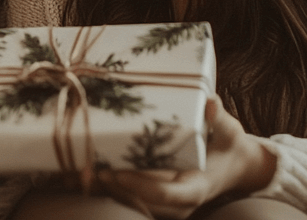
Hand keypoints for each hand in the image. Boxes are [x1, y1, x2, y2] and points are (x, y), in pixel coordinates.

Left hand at [96, 96, 275, 219]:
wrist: (233, 164)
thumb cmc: (228, 144)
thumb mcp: (228, 129)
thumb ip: (218, 118)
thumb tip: (210, 103)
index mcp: (196, 187)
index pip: (168, 194)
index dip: (141, 186)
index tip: (117, 172)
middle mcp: (179, 202)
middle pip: (141, 202)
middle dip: (112, 188)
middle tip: (84, 168)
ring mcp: (165, 203)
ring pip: (130, 202)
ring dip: (102, 189)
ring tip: (73, 171)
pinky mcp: (154, 197)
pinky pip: (128, 195)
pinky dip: (105, 186)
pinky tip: (81, 171)